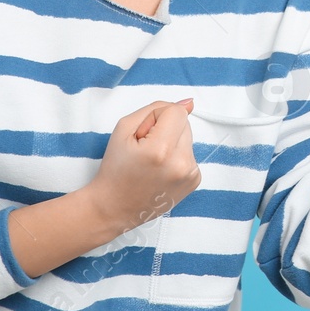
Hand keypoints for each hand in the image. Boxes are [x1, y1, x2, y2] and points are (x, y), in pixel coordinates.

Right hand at [82, 98, 200, 234]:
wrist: (114, 207)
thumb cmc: (115, 169)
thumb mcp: (124, 128)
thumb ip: (155, 109)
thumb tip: (188, 103)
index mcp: (161, 149)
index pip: (177, 111)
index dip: (158, 116)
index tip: (144, 132)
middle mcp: (181, 163)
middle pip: (184, 124)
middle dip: (166, 129)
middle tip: (145, 149)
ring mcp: (190, 174)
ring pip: (188, 138)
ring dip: (172, 143)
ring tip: (153, 161)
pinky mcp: (195, 181)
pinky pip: (190, 154)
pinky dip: (177, 157)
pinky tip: (161, 170)